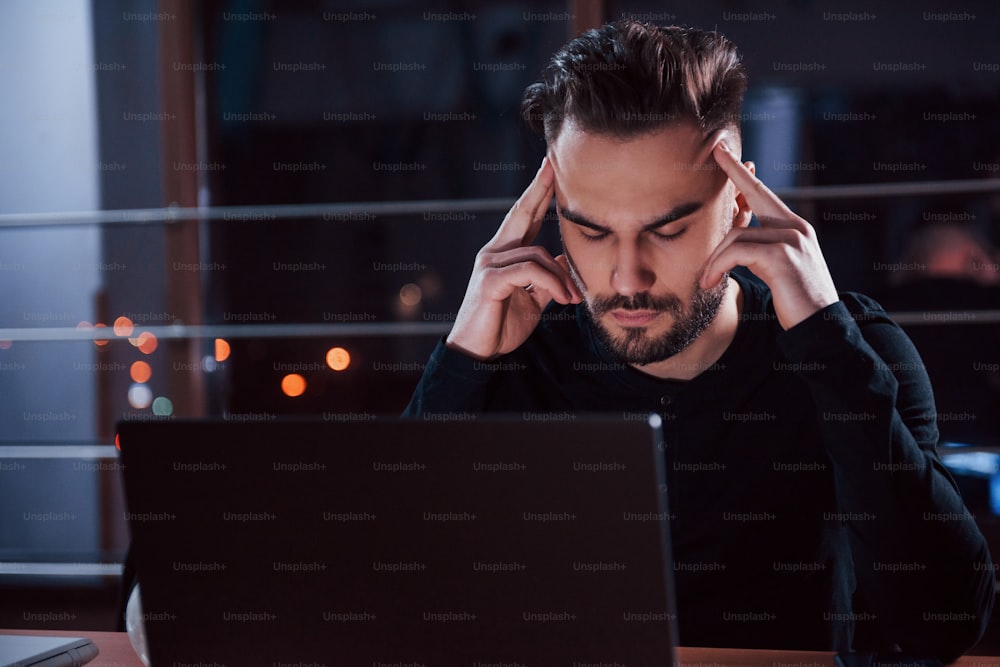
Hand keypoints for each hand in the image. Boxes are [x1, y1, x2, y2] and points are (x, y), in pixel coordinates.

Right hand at [446, 157, 581, 359]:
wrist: (479, 352)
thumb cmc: (502, 325)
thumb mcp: (533, 300)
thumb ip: (548, 279)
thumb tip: (567, 262)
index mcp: (504, 254)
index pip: (523, 217)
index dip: (538, 194)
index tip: (551, 171)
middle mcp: (494, 253)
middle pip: (520, 214)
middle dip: (539, 189)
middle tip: (552, 165)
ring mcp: (489, 265)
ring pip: (537, 254)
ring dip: (562, 277)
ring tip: (573, 299)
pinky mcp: (490, 281)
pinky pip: (528, 271)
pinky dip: (551, 283)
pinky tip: (563, 299)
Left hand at [701, 139, 838, 329]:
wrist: (821, 328)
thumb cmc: (795, 302)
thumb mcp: (775, 269)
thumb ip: (758, 247)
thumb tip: (733, 233)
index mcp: (794, 228)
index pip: (763, 193)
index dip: (742, 173)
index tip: (724, 153)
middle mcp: (796, 227)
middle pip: (755, 192)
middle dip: (733, 172)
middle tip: (715, 151)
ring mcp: (792, 239)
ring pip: (735, 234)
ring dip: (714, 259)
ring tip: (705, 280)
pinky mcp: (782, 256)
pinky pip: (737, 251)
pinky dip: (719, 266)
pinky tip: (711, 282)